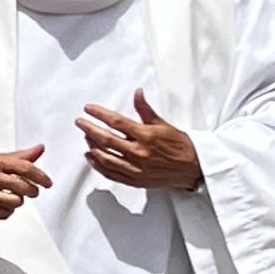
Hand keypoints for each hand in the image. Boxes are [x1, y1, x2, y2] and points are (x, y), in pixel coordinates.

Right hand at [0, 146, 50, 220]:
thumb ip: (17, 156)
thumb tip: (39, 150)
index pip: (24, 168)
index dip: (40, 176)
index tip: (47, 182)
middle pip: (22, 187)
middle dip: (32, 190)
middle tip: (33, 190)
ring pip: (15, 203)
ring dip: (18, 201)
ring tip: (13, 196)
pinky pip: (4, 214)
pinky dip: (7, 210)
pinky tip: (2, 203)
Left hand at [78, 92, 201, 192]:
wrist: (194, 168)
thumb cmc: (181, 145)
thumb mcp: (163, 124)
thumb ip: (145, 110)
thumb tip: (137, 93)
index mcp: (146, 136)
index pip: (116, 122)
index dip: (100, 114)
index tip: (89, 109)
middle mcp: (139, 153)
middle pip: (106, 140)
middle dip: (90, 129)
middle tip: (80, 122)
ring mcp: (136, 169)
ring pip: (106, 158)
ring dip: (93, 146)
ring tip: (86, 137)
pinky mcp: (135, 180)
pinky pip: (112, 174)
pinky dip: (99, 166)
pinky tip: (91, 158)